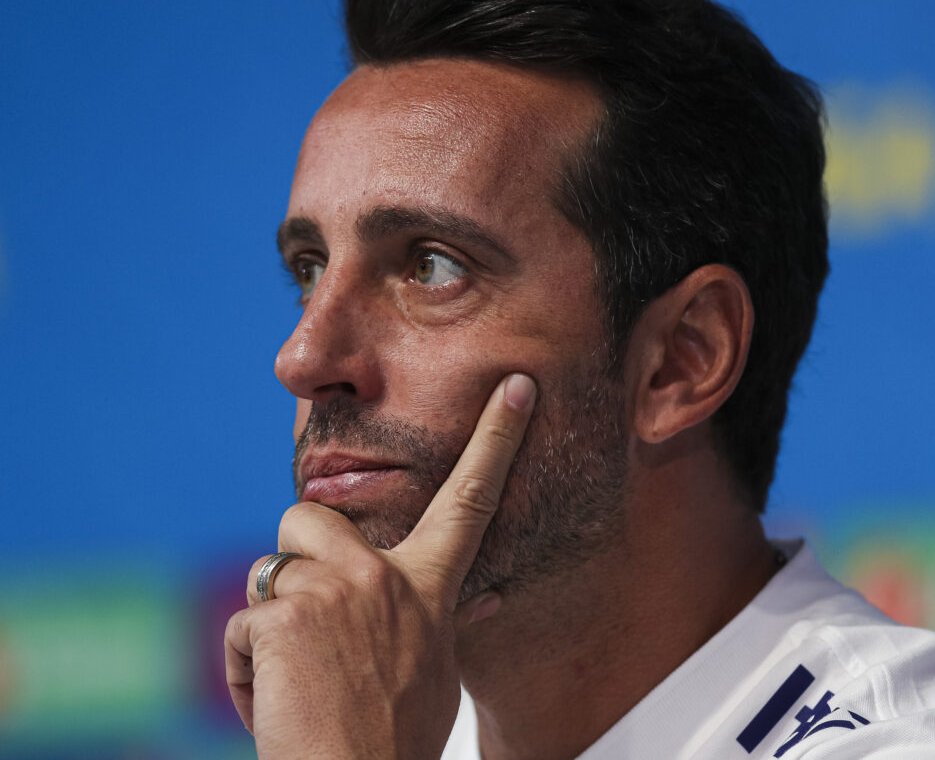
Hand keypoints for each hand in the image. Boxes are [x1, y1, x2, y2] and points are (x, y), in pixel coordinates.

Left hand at [224, 373, 536, 758]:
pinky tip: (275, 706)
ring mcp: (337, 591)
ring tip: (298, 682)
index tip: (516, 387)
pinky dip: (246, 672)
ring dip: (269, 629)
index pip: (471, 500)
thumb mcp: (437, 669)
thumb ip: (448, 618)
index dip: (496, 440)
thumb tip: (495, 593)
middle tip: (309, 618)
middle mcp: (386, 578)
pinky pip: (242, 627)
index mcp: (430, 588)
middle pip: (310, 517)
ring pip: (269, 571)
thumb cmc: (393, 738)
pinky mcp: (285, 615)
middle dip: (293, 557)